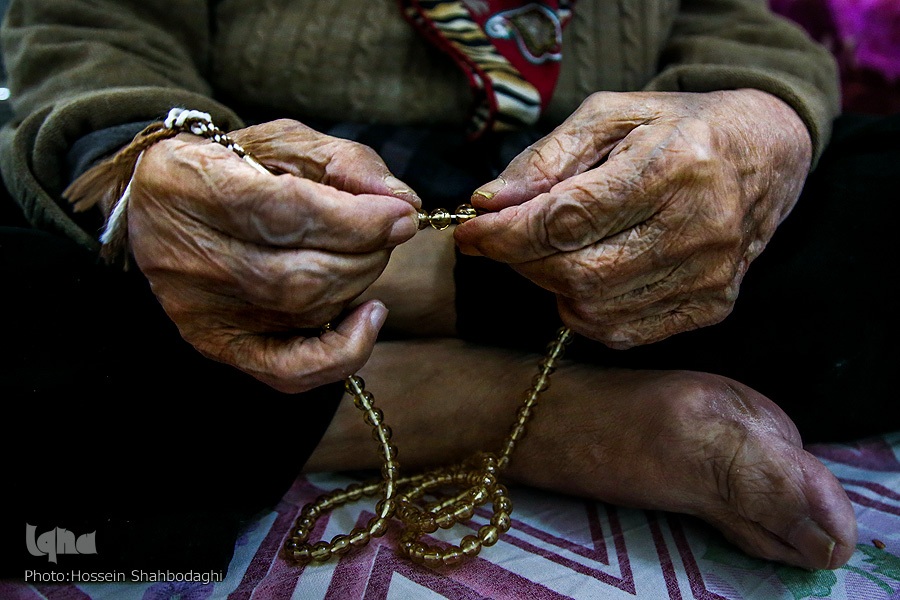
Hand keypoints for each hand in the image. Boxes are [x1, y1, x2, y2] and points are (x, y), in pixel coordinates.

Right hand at [127, 119, 420, 391]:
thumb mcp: (286, 143)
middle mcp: (191, 255)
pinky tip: (367, 317)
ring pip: (303, 311)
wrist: (162, 205)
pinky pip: (290, 370)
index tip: (400, 217)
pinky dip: (343, 352)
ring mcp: (203, 309)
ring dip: (358, 283)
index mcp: (197, 185)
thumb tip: (403, 203)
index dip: (354, 221)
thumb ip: (347, 163)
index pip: (285, 214)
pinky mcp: (218, 344)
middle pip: (299, 272)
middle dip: (365, 253)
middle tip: (387, 232)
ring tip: (367, 255)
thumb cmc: (233, 167)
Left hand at [454, 90, 811, 347]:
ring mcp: (710, 275)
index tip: (471, 231)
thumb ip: (546, 158)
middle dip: (522, 260)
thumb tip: (488, 203)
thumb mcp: (609, 116)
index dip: (507, 233)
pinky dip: (586, 310)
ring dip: (551, 285)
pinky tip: (589, 274)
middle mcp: (699, 227)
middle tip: (508, 238)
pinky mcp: (711, 306)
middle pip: (577, 273)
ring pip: (594, 310)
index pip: (569, 219)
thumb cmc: (676, 128)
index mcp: (674, 165)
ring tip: (554, 250)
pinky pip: (622, 332)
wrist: (764, 154)